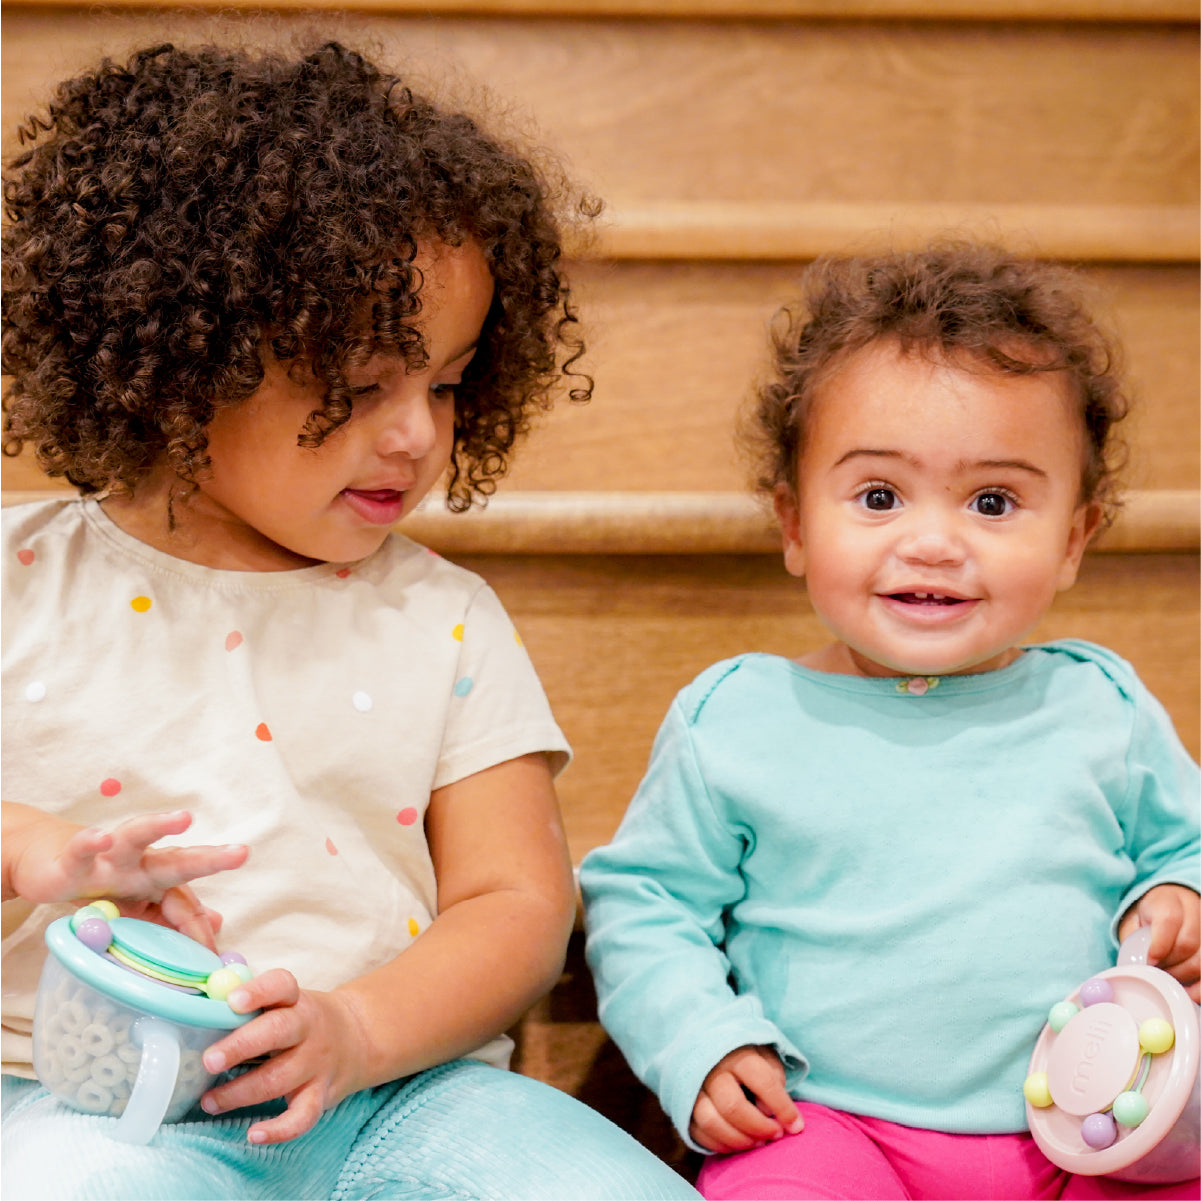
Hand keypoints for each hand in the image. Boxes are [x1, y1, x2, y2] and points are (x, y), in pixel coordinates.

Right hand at [4, 805, 247, 949]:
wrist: (50, 861)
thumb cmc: (102, 885)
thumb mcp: (137, 907)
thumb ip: (174, 914)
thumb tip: (216, 922)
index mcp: (159, 881)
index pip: (185, 908)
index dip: (199, 932)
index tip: (211, 959)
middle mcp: (141, 865)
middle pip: (179, 862)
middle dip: (211, 859)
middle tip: (241, 853)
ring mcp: (109, 859)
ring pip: (136, 837)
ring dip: (159, 826)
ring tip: (184, 818)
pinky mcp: (74, 859)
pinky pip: (82, 850)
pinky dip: (91, 843)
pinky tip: (103, 838)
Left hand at [199, 970, 367, 1143]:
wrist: (356, 1038)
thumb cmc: (302, 1020)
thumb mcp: (287, 1001)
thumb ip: (251, 1002)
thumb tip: (204, 999)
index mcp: (295, 1000)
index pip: (280, 986)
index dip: (258, 992)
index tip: (232, 1001)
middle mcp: (308, 1028)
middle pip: (278, 1031)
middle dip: (241, 1046)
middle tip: (210, 1060)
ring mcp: (316, 1063)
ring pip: (279, 1079)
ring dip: (239, 1093)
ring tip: (209, 1102)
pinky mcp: (321, 1095)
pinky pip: (303, 1116)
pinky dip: (280, 1130)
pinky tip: (254, 1134)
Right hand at [689, 1045, 802, 1153]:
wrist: (705, 1041)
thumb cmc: (744, 1052)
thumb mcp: (764, 1053)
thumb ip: (774, 1077)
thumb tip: (770, 1111)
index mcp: (736, 1052)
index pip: (762, 1081)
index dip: (783, 1108)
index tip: (796, 1126)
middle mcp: (711, 1068)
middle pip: (733, 1106)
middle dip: (759, 1127)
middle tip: (775, 1134)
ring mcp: (693, 1087)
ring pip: (711, 1122)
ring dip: (739, 1140)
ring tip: (758, 1142)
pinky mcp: (683, 1105)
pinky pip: (698, 1132)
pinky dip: (721, 1145)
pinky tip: (738, 1144)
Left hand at [1118, 883, 1199, 1001]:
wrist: (1168, 903)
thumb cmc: (1148, 917)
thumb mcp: (1135, 921)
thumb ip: (1132, 939)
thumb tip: (1131, 967)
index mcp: (1168, 901)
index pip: (1169, 920)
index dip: (1159, 945)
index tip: (1150, 961)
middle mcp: (1193, 911)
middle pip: (1188, 943)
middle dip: (1170, 965)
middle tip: (1157, 974)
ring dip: (1185, 976)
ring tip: (1169, 980)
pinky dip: (1200, 987)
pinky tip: (1188, 993)